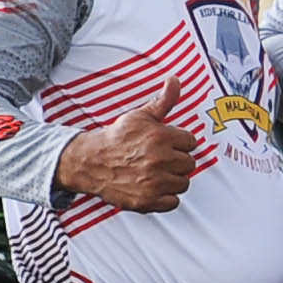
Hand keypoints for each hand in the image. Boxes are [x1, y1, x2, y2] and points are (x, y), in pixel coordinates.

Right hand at [52, 90, 194, 211]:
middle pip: (189, 164)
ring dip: (173, 179)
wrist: (91, 161)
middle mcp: (160, 160)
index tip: (167, 143)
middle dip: (177, 160)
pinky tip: (152, 186)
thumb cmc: (117, 138)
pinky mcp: (148, 201)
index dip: (179, 142)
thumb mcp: (141, 115)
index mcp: (162, 137)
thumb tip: (175, 80)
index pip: (191, 142)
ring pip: (183, 183)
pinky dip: (165, 197)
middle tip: (159, 158)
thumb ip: (163, 100)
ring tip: (155, 172)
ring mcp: (154, 183)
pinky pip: (173, 202)